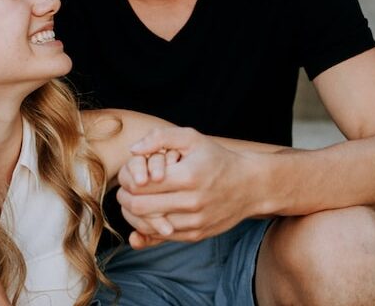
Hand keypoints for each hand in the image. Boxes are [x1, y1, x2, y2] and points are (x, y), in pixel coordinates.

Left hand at [116, 127, 261, 248]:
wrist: (250, 186)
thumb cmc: (216, 159)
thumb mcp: (192, 138)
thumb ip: (160, 137)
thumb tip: (133, 150)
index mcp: (187, 176)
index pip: (139, 185)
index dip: (126, 179)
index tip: (127, 174)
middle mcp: (191, 202)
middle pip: (139, 207)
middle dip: (124, 198)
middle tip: (124, 190)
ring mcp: (194, 221)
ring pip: (148, 225)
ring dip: (133, 215)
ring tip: (133, 202)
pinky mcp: (196, 235)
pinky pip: (162, 236)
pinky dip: (149, 227)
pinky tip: (147, 214)